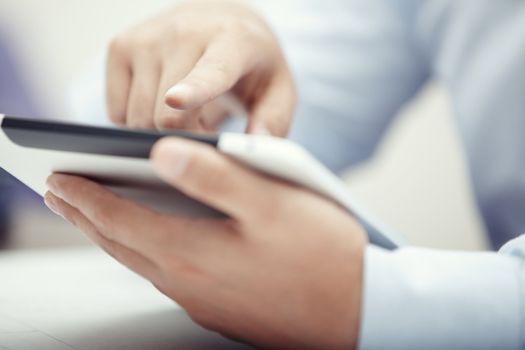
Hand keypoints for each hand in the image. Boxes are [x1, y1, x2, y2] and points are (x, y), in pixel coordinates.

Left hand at [44, 138, 364, 348]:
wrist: (358, 311)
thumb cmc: (322, 254)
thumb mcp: (271, 202)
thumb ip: (214, 175)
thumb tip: (161, 153)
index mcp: (193, 250)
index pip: (118, 219)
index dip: (85, 197)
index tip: (59, 178)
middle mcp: (189, 280)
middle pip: (121, 244)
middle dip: (86, 217)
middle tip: (61, 197)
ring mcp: (204, 298)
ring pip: (141, 261)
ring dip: (113, 235)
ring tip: (96, 217)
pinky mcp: (222, 306)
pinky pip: (168, 275)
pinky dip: (145, 251)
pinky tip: (154, 243)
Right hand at [107, 0, 295, 134]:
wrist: (219, 22)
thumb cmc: (251, 65)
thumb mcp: (278, 91)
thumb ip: (273, 122)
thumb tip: (256, 150)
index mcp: (232, 41)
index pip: (210, 71)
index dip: (193, 89)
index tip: (177, 101)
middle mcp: (183, 32)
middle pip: (165, 116)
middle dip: (184, 140)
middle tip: (206, 131)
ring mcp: (146, 38)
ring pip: (137, 118)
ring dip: (160, 133)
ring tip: (187, 115)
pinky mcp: (119, 47)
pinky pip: (117, 112)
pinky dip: (137, 121)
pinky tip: (160, 105)